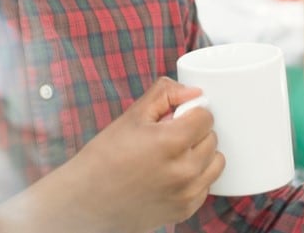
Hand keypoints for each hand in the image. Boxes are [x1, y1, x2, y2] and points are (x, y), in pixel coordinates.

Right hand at [62, 77, 222, 231]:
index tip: (176, 118)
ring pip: (215, 163)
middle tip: (170, 136)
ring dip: (201, 155)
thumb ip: (166, 94)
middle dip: (195, 132)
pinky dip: (195, 177)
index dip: (190, 113)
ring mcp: (187, 194)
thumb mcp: (132, 116)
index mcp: (172, 142)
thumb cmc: (106, 156)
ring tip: (174, 155)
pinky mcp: (185, 210)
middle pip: (212, 138)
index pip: (206, 117)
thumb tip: (194, 92)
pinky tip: (171, 175)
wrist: (87, 199)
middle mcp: (184, 170)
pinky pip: (206, 185)